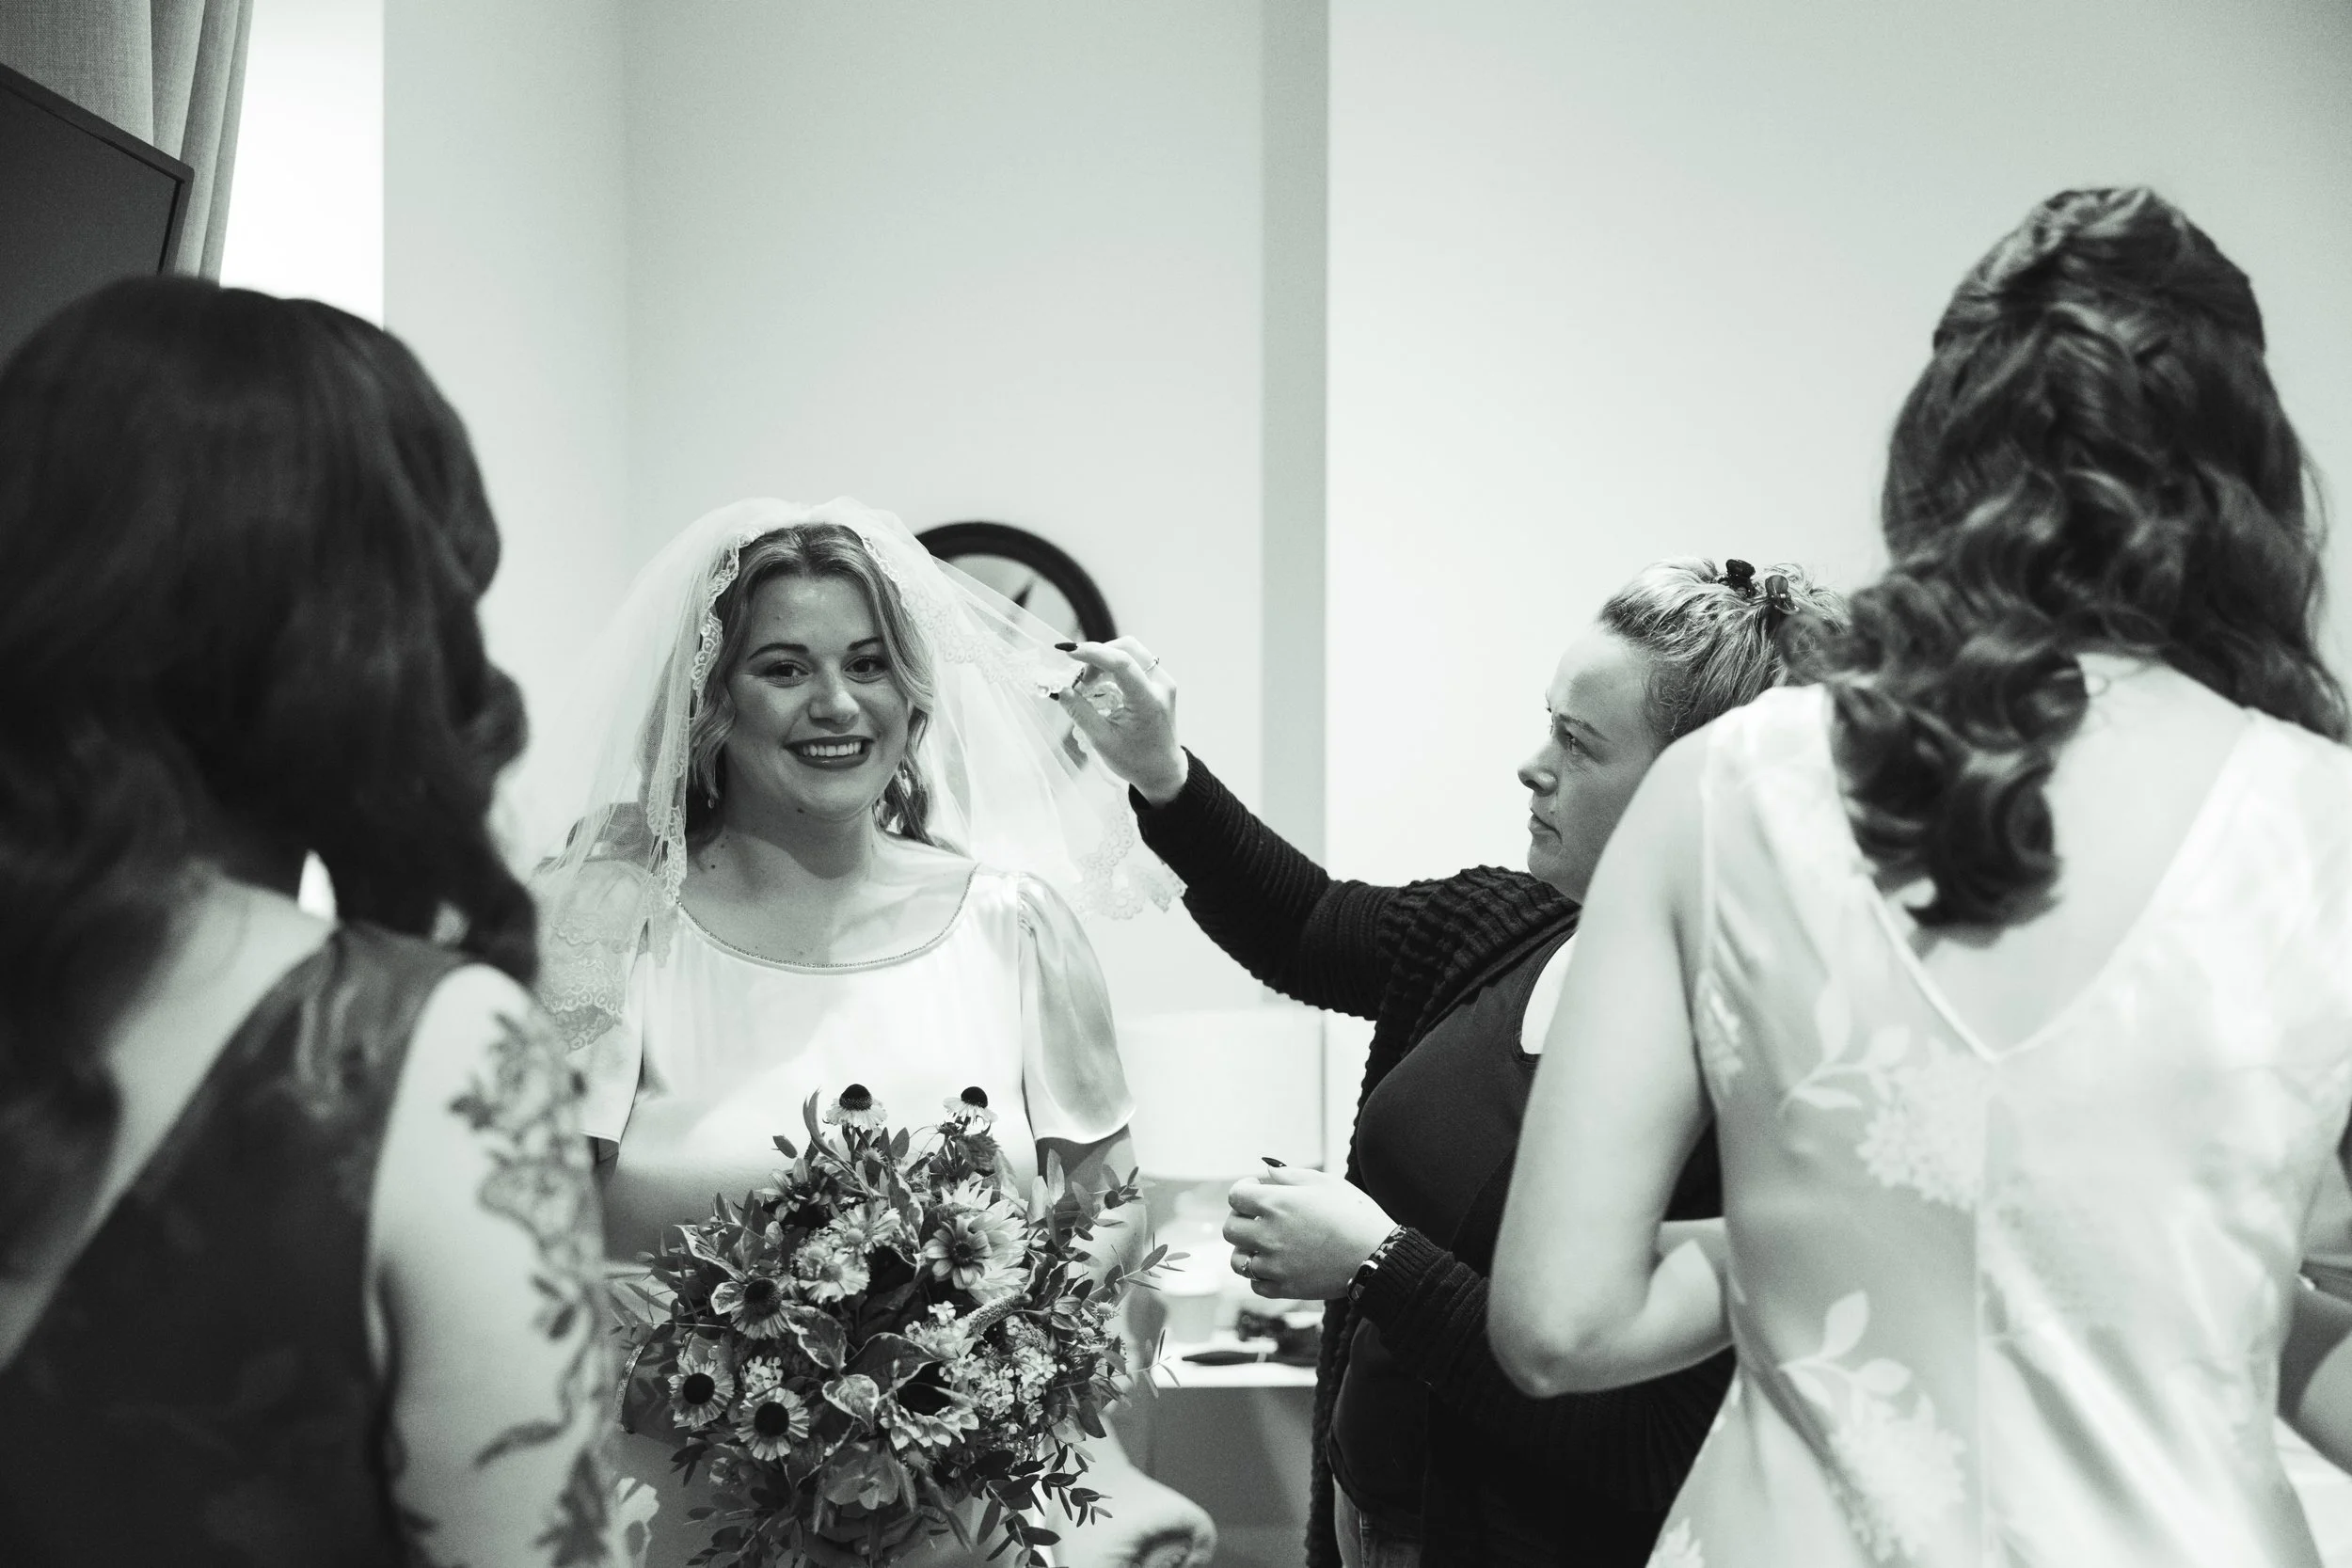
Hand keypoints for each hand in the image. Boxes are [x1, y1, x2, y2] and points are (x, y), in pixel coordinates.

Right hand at [1053, 637, 1188, 804]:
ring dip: (1105, 660)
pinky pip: (1134, 662)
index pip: (1122, 663)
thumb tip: (1060, 690)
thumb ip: (1080, 712)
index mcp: (1149, 701)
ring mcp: (1162, 682)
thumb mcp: (1102, 740)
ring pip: (1130, 651)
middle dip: (1098, 655)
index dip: (1093, 653)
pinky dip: (1113, 667)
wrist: (1163, 771)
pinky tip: (1100, 685)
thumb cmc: (1135, 760)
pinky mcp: (1159, 682)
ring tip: (1088, 684)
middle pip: (1127, 648)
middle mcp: (1161, 685)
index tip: (1069, 653)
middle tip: (1080, 678)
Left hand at [1222, 1164, 1397, 1300]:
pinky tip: (1274, 1264)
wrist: (1377, 1254)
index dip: (1243, 1189)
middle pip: (1230, 1228)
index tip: (1255, 1189)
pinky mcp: (1285, 1288)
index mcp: (1276, 1204)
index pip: (1236, 1196)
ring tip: (1262, 1243)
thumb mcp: (1324, 1182)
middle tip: (1257, 1217)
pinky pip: (1256, 1284)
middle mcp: (1269, 1235)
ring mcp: (1275, 1264)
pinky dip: (1260, 1275)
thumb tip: (1266, 1172)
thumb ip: (1289, 1175)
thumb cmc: (1354, 1214)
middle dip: (1241, 1219)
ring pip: (1238, 1260)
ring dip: (1246, 1249)